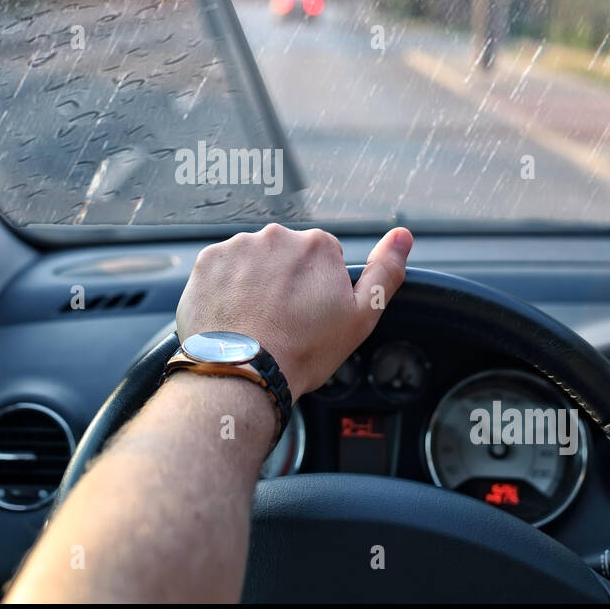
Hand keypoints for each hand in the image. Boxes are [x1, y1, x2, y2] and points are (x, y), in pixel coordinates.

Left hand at [175, 224, 413, 396]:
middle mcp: (275, 236)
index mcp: (316, 245)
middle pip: (286, 257)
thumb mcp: (360, 317)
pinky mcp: (206, 262)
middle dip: (285, 282)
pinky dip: (226, 288)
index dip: (318, 290)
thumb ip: (386, 272)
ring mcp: (237, 247)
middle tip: (282, 320)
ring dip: (254, 283)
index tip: (309, 314)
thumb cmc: (303, 351)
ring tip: (255, 321)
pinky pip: (222, 269)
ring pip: (252, 261)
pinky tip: (233, 315)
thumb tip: (403, 235)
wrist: (243, 372)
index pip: (322, 260)